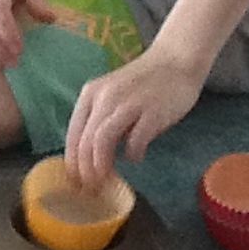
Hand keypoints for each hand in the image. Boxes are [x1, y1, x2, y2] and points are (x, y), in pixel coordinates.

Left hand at [65, 46, 205, 187]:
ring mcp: (128, 104)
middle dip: (85, 171)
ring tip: (107, 180)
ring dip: (101, 166)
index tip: (76, 182)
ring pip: (101, 141)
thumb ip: (101, 119)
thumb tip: (92, 156)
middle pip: (85, 141)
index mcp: (91, 93)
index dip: (72, 162)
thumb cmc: (143, 83)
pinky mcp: (151, 112)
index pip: (73, 134)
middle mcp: (105, 97)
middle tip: (91, 189)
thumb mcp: (112, 95)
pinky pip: (134, 141)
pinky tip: (136, 157)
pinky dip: (132, 154)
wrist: (176, 60)